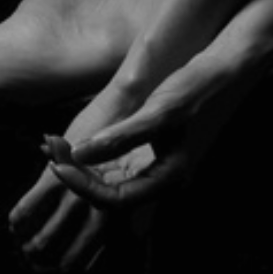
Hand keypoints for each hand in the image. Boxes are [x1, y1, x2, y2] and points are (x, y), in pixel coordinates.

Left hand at [8, 43, 258, 271]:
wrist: (222, 72)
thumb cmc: (196, 90)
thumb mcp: (159, 112)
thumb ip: (121, 136)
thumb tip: (80, 154)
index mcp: (168, 180)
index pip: (113, 201)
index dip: (81, 185)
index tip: (57, 163)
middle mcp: (159, 181)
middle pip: (106, 194)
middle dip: (74, 174)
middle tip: (50, 147)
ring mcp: (152, 169)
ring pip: (106, 181)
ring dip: (78, 166)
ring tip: (54, 144)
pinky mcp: (146, 155)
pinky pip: (110, 166)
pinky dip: (89, 155)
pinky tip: (72, 141)